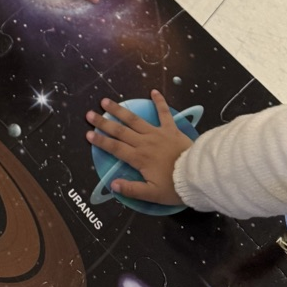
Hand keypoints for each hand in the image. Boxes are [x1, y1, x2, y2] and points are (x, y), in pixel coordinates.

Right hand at [85, 90, 192, 205]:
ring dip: (119, 110)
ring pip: (134, 120)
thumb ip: (132, 189)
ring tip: (106, 101)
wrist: (197, 176)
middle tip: (90, 114)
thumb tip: (113, 184)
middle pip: (120, 131)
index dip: (101, 141)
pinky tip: (153, 91)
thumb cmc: (174, 186)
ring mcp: (157, 133)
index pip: (115, 148)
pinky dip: (159, 102)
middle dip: (103, 122)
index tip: (88, 134)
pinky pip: (164, 113)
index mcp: (139, 158)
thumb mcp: (152, 194)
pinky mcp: (171, 129)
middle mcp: (144, 142)